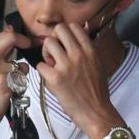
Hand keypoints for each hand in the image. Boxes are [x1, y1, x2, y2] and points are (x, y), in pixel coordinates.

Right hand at [0, 25, 31, 135]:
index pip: (3, 34)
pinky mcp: (4, 84)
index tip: (26, 42)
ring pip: (21, 63)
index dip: (19, 36)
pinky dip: (21, 84)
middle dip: (25, 42)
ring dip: (22, 72)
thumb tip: (11, 36)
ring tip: (13, 82)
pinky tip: (12, 90)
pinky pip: (22, 78)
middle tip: (30, 48)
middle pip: (11, 38)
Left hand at [36, 23, 121, 138]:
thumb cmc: (97, 90)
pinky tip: (50, 78)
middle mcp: (78, 54)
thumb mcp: (98, 63)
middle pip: (59, 29)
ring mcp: (66, 66)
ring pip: (48, 43)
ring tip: (51, 65)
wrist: (96, 112)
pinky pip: (40, 65)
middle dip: (55, 39)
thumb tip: (85, 27)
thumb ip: (89, 47)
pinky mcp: (56, 78)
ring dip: (46, 53)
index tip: (65, 45)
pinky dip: (43, 71)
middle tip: (55, 53)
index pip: (74, 26)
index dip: (66, 34)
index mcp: (90, 50)